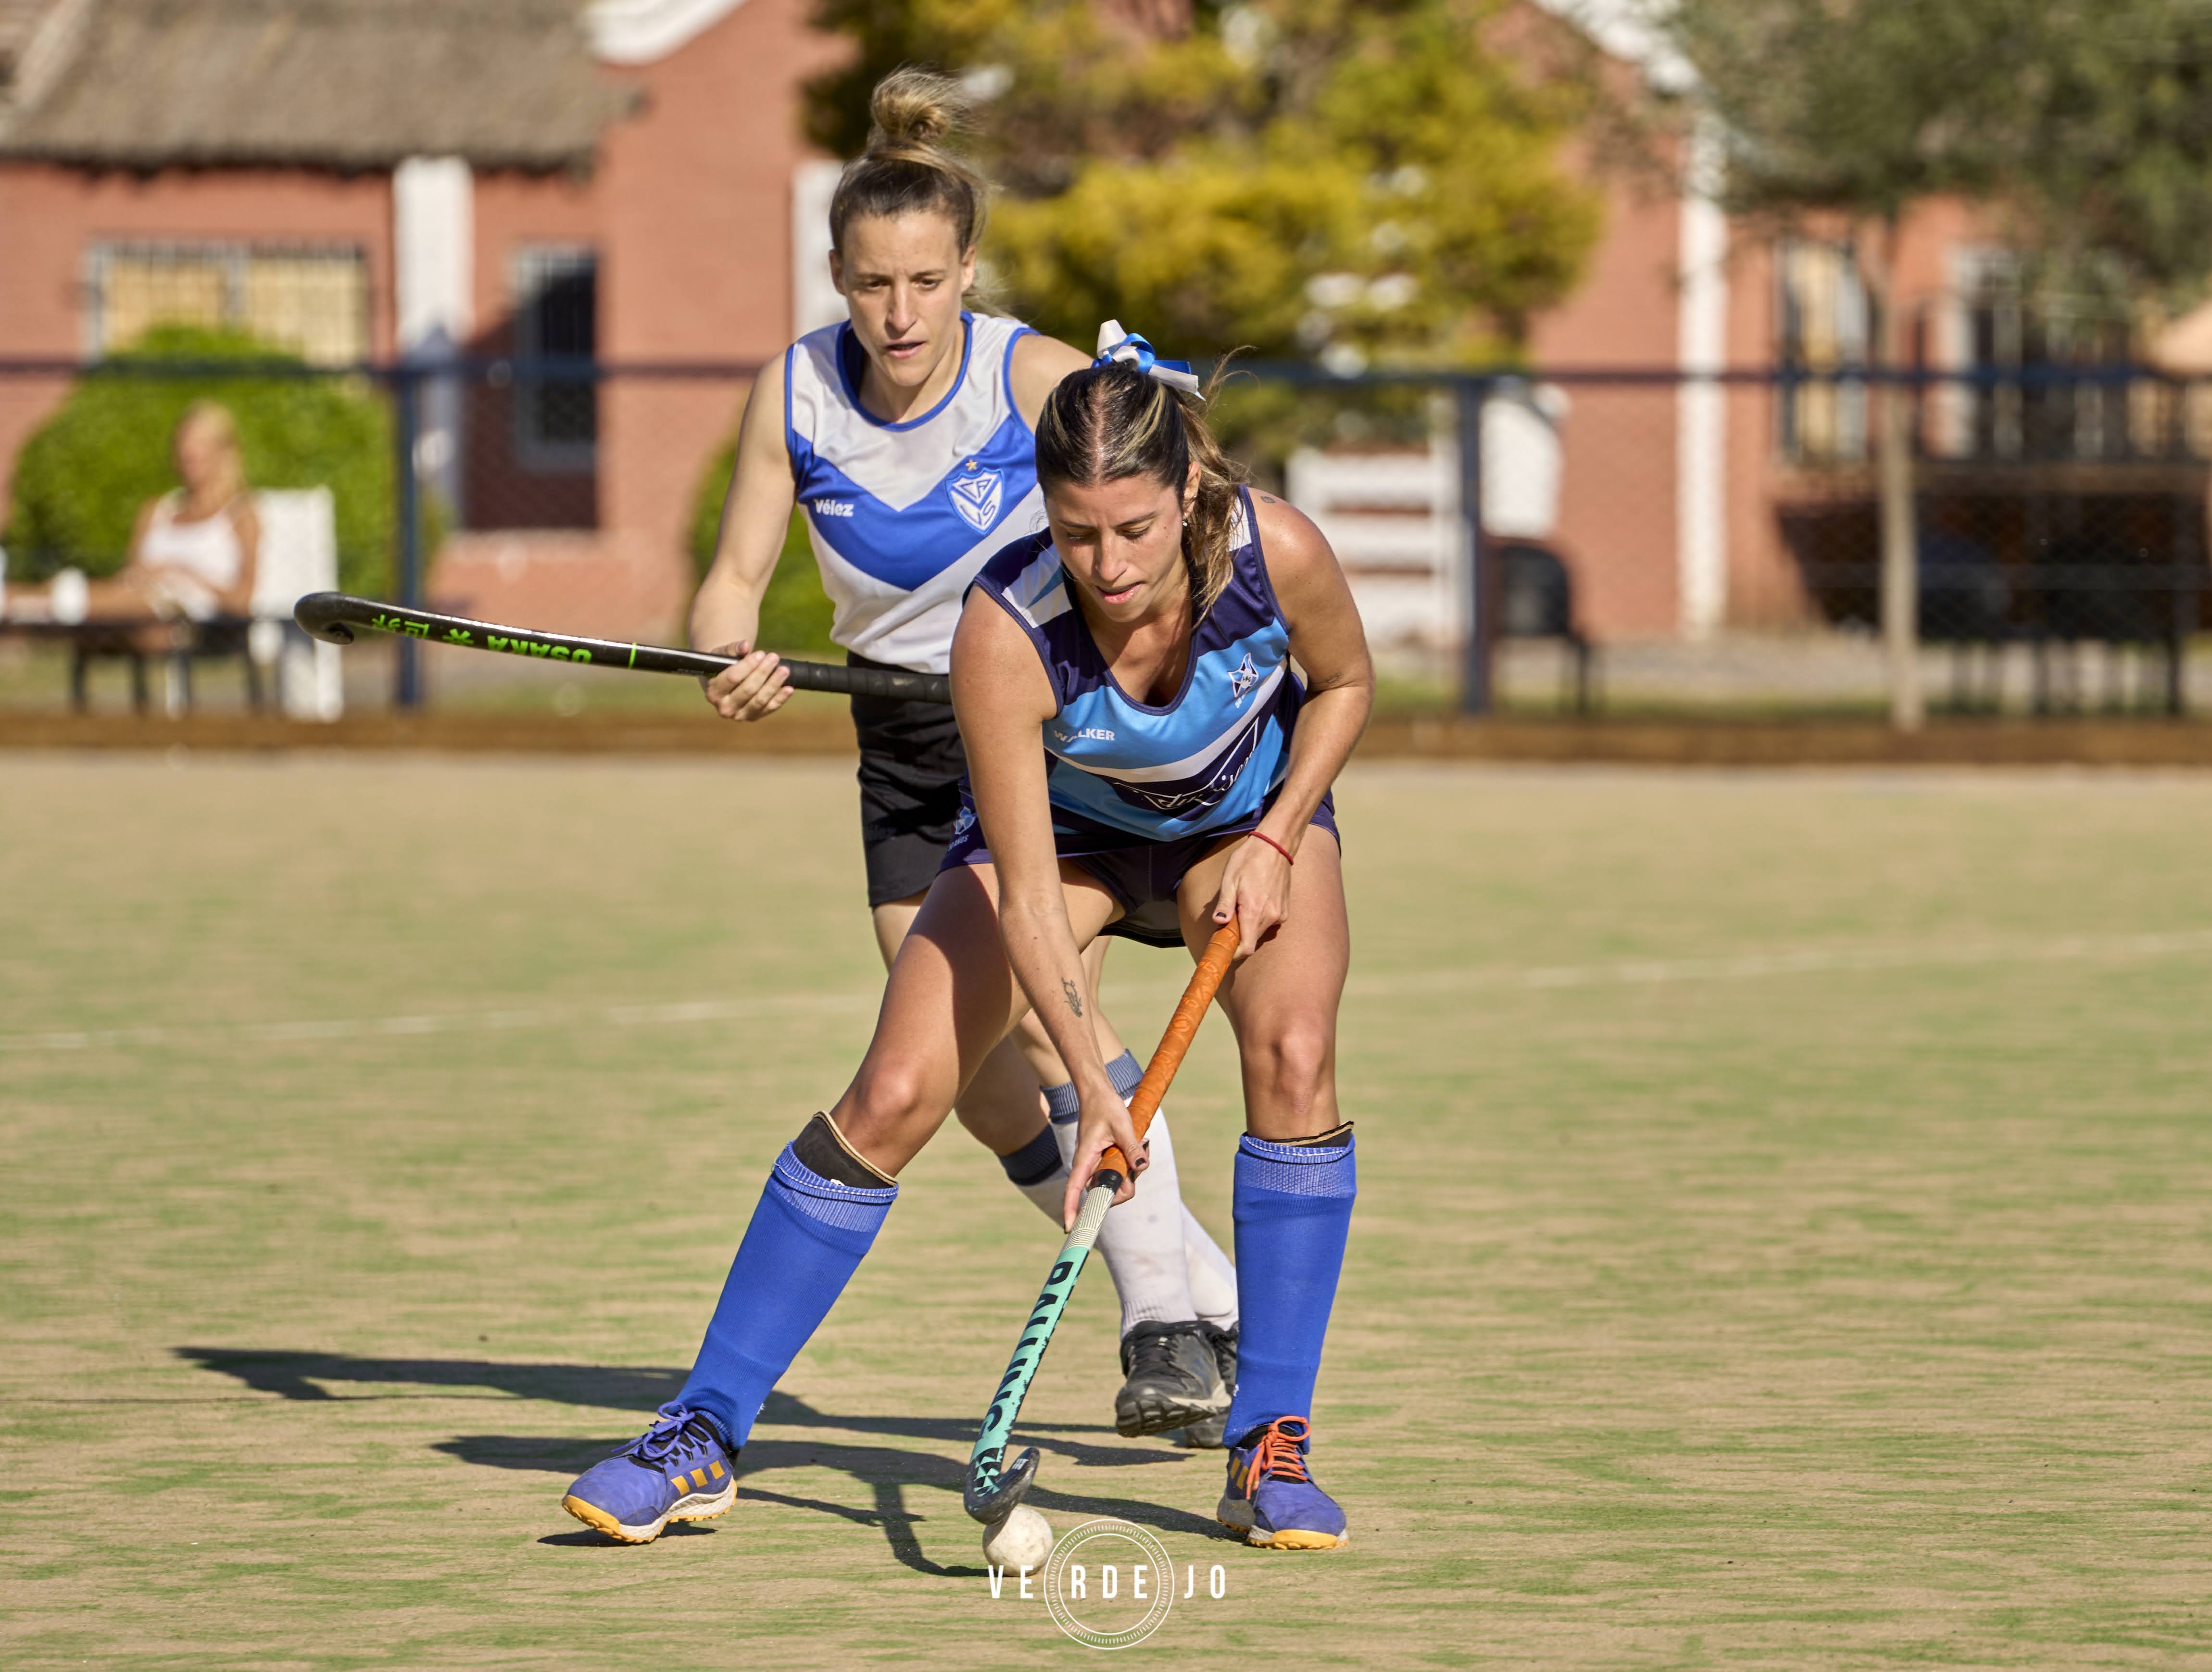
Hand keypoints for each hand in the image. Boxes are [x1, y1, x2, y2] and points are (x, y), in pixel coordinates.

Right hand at [700, 641, 791, 720]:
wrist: (726, 681)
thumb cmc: (723, 666)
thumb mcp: (722, 655)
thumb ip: (732, 649)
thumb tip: (745, 645)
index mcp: (713, 692)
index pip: (733, 678)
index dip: (748, 665)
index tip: (761, 654)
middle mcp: (724, 708)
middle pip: (748, 689)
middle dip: (763, 672)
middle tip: (774, 657)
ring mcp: (739, 715)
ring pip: (760, 700)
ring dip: (774, 684)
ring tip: (784, 669)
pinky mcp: (753, 717)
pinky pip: (769, 708)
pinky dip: (780, 698)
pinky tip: (789, 688)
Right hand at [1060, 1083, 1147, 1228]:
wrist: (1098, 1093)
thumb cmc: (1105, 1107)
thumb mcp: (1122, 1125)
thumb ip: (1131, 1147)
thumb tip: (1141, 1167)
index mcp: (1084, 1159)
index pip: (1073, 1189)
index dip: (1071, 1209)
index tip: (1070, 1227)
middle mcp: (1087, 1166)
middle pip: (1105, 1193)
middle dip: (1126, 1186)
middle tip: (1138, 1160)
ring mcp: (1096, 1165)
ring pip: (1115, 1183)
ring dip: (1131, 1172)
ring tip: (1139, 1146)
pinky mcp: (1104, 1161)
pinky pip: (1119, 1172)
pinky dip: (1130, 1165)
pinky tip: (1137, 1145)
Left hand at [1208, 831, 1292, 959]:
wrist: (1274, 847)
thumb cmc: (1248, 861)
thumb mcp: (1230, 880)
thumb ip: (1225, 905)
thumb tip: (1218, 923)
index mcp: (1254, 911)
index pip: (1247, 948)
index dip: (1235, 952)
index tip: (1224, 946)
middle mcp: (1270, 916)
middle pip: (1252, 940)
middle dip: (1239, 935)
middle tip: (1229, 918)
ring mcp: (1280, 914)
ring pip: (1260, 931)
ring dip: (1249, 925)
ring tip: (1243, 904)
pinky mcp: (1285, 910)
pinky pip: (1269, 923)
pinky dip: (1259, 918)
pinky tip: (1256, 900)